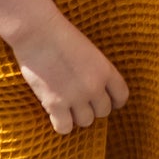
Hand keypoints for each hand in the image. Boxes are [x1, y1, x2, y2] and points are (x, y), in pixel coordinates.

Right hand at [11, 10, 128, 135]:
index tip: (105, 100)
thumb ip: (95, 70)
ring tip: (66, 106)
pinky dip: (61, 124)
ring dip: (76, 116)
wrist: (37, 31)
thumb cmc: (59, 35)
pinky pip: (65, 128)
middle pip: (103, 112)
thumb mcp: (88, 51)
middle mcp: (95, 86)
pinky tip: (55, 114)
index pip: (121, 96)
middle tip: (80, 101)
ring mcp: (75, 97)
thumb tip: (96, 89)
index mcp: (105, 70)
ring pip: (85, 121)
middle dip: (92, 108)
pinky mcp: (55, 104)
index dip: (114, 101)